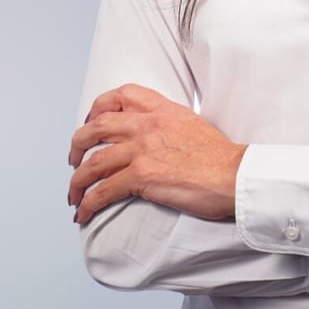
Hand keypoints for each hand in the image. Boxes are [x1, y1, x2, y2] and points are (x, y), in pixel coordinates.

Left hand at [68, 84, 246, 225]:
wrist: (235, 175)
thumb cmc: (221, 159)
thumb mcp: (194, 126)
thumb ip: (171, 126)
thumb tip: (158, 139)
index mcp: (163, 110)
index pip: (122, 95)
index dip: (98, 108)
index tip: (91, 122)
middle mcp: (149, 125)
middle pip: (96, 127)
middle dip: (77, 145)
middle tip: (73, 160)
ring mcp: (143, 149)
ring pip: (93, 162)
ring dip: (77, 182)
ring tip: (73, 195)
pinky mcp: (142, 176)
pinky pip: (103, 190)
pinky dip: (88, 204)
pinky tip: (84, 213)